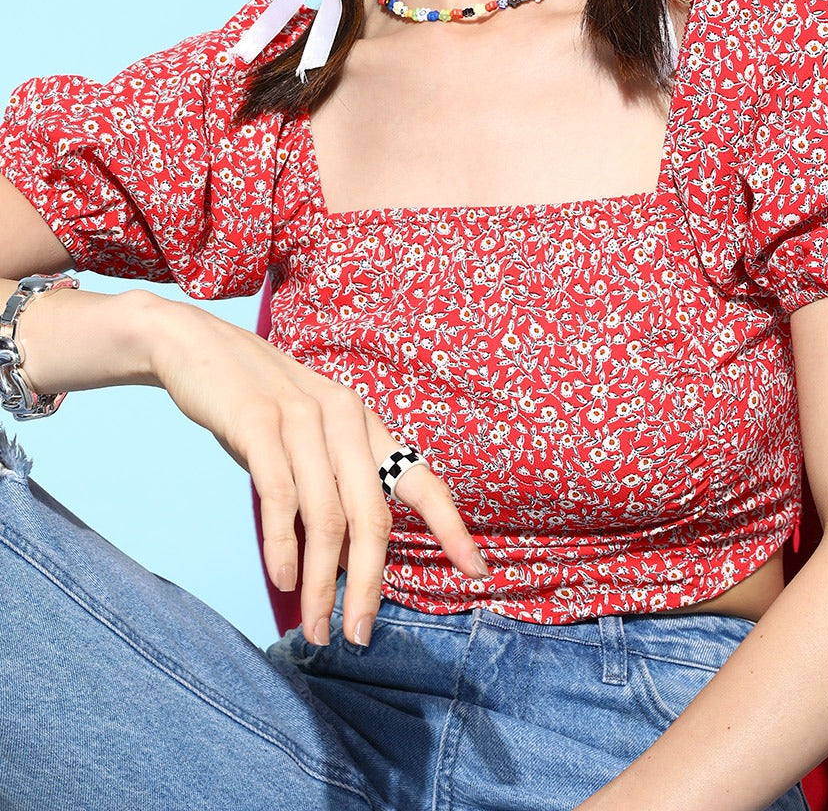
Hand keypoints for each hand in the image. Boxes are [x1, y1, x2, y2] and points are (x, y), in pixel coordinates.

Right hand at [146, 296, 487, 645]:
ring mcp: (301, 418)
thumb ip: (329, 485)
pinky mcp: (258, 421)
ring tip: (317, 628)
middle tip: (358, 636)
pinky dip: (283, 544)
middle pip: (371, 516)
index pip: (420, 480)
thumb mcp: (306, 437)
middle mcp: (344, 417)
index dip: (452, 527)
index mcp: (363, 424)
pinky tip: (284, 580)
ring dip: (322, 582)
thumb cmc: (254, 405)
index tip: (478, 572)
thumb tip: (343, 560)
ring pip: (326, 516)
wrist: (194, 345)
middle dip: (368, 583)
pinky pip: (280, 495)